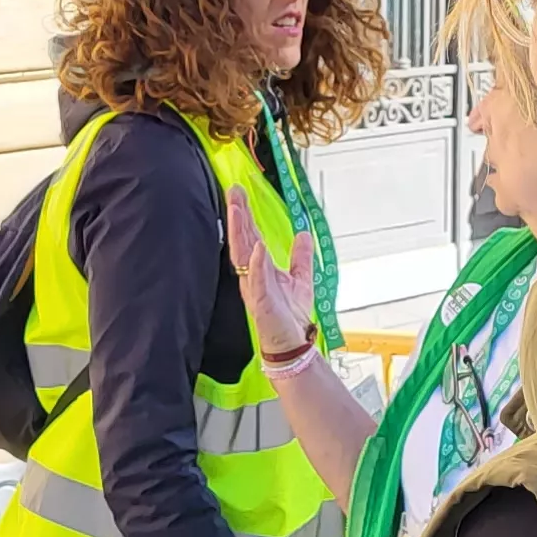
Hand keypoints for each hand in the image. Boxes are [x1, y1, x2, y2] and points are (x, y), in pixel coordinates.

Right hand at [220, 207, 318, 360]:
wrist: (292, 345)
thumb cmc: (290, 318)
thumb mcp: (301, 280)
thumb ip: (301, 257)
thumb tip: (303, 234)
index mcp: (261, 269)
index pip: (251, 237)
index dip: (244, 216)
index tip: (239, 194)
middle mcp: (253, 276)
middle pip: (243, 240)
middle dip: (238, 215)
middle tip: (233, 191)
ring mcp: (255, 288)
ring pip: (244, 255)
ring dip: (240, 231)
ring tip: (236, 209)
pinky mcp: (262, 303)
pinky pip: (258, 280)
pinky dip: (257, 263)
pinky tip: (257, 247)